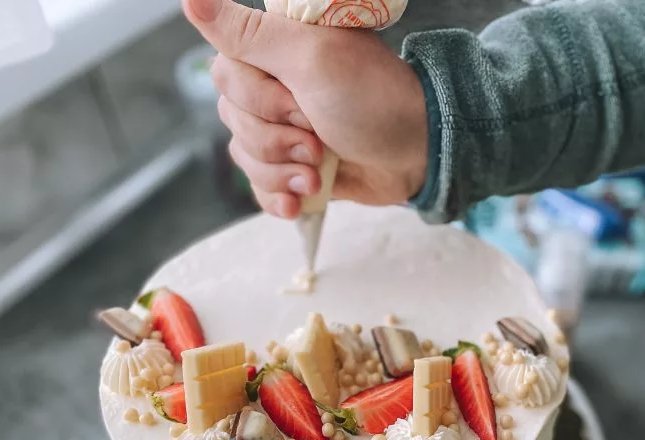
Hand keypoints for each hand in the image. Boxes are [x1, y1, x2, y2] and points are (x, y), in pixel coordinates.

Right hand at [183, 0, 428, 216]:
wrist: (420, 154)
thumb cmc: (376, 100)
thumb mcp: (312, 58)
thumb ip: (248, 34)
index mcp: (275, 51)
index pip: (224, 77)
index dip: (260, 101)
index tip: (301, 104)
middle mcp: (276, 87)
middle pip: (233, 122)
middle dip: (277, 142)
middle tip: (319, 137)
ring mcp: (287, 130)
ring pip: (245, 158)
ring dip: (283, 173)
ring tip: (322, 169)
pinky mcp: (298, 168)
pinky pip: (261, 188)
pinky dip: (280, 198)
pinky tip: (302, 200)